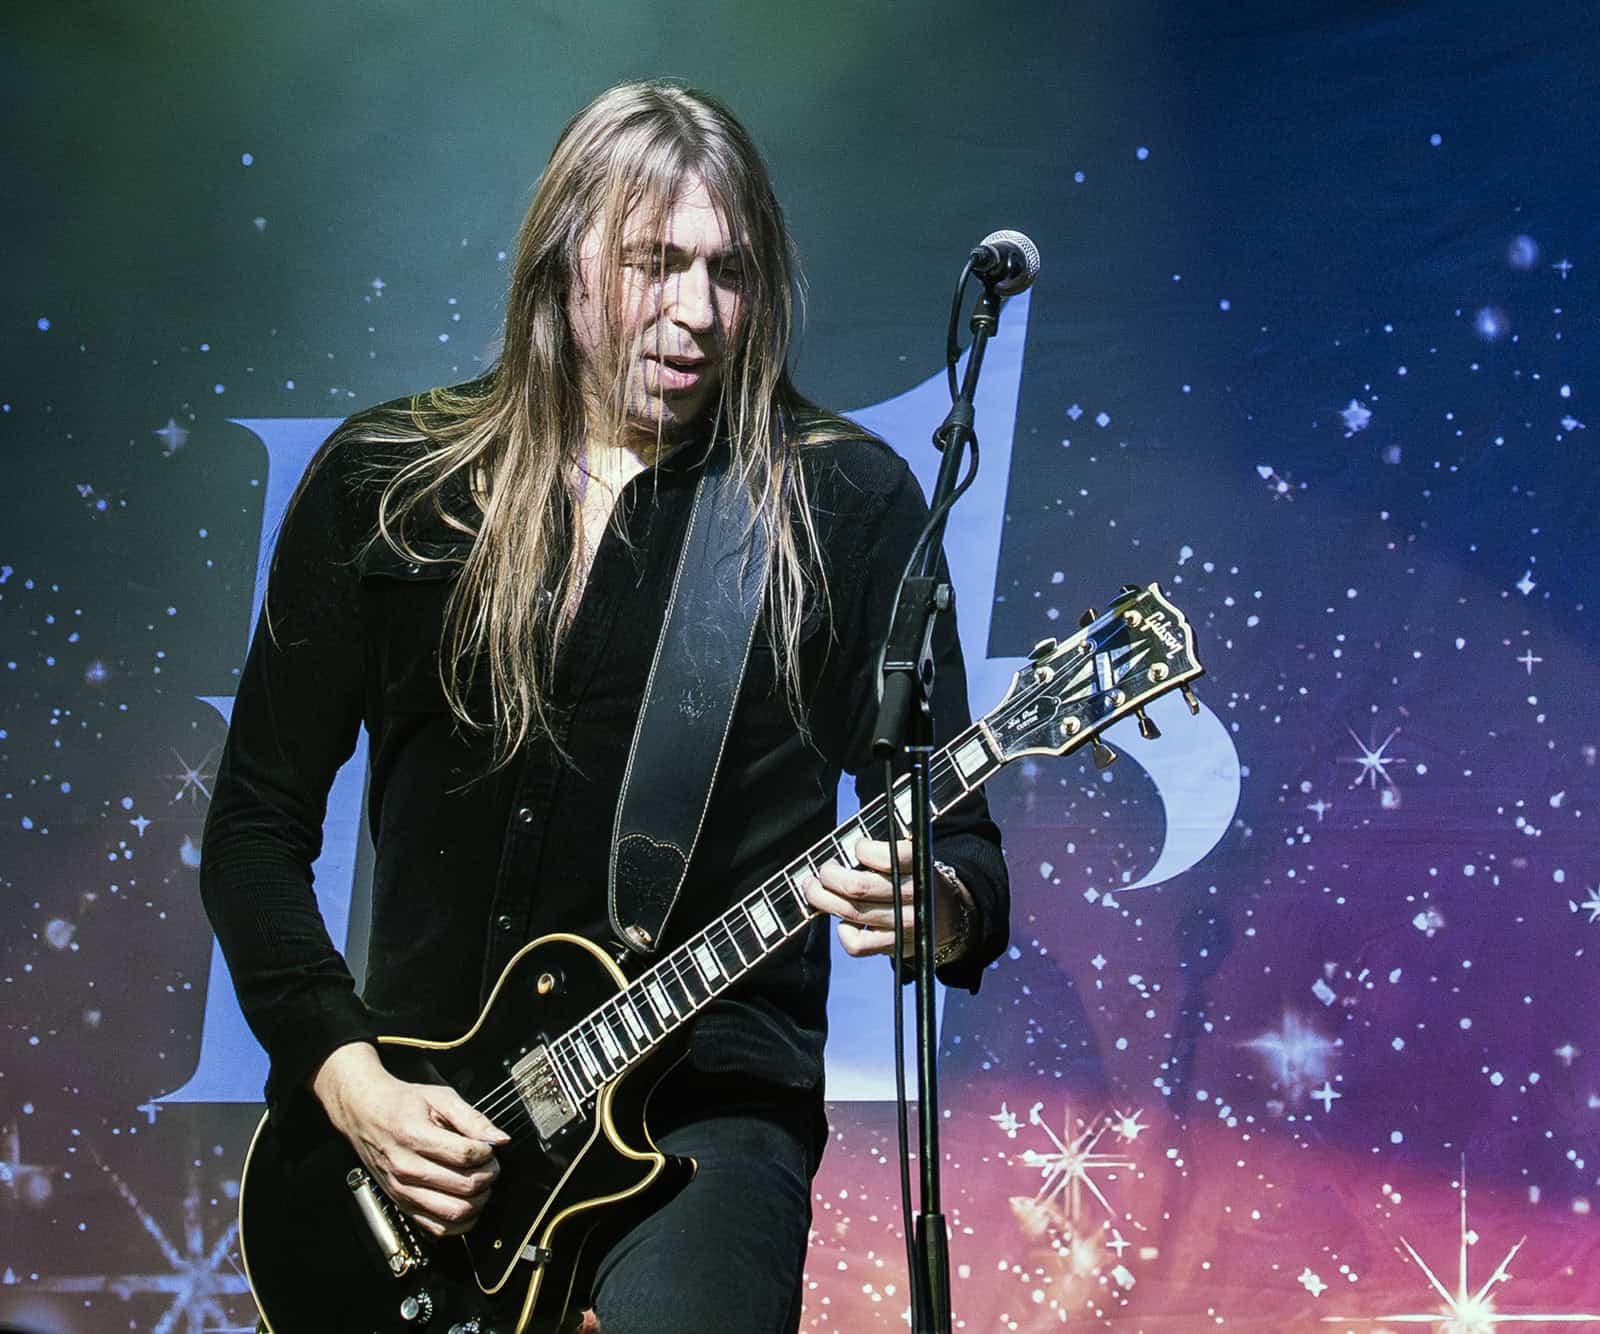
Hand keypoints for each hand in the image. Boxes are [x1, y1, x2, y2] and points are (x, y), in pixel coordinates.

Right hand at [311, 1042, 508, 1237]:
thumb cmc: (402, 1104)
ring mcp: (402, 1191)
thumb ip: (472, 1118)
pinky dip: (461, 1222)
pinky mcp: (402, 1206)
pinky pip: (438, 1228)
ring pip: (454, 1212)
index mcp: (413, 1135)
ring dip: (479, 1200)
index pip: (465, 1155)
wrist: (364, 1113)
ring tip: (481, 1182)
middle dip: (488, 1175)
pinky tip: (468, 1202)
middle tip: (490, 1164)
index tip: (488, 1146)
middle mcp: (405, 1168)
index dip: (486, 1152)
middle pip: (464, 1186)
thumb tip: (500, 1139)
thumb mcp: (440, 1097)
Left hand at [803, 839, 963, 959]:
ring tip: (814, 888)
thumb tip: (843, 849)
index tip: (857, 847)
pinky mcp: (896, 947)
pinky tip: (842, 920)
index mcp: (919, 866)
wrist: (949, 915)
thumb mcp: (912, 855)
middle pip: (859, 887)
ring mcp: (904, 925)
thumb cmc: (916, 877)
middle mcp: (913, 896)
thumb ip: (884, 850)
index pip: (888, 857)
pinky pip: (858, 945)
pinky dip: (843, 932)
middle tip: (823, 870)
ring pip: (852, 913)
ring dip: (823, 899)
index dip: (864, 850)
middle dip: (830, 876)